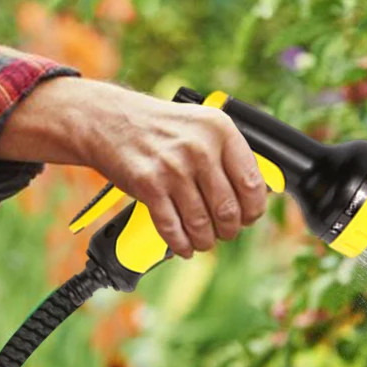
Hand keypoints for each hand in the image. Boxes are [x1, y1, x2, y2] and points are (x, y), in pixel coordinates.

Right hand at [70, 80, 268, 257]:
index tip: (248, 217)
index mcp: (219, 130)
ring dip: (205, 241)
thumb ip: (228, 154)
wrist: (109, 120)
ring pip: (202, 224)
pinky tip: (184, 246)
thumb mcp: (200, 126)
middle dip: (229, 230)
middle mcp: (199, 148)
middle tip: (224, 232)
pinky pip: (173, 228)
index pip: (252, 183)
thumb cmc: (159, 127)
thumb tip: (257, 192)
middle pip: (228, 209)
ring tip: (203, 241)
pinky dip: (181, 244)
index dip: (253, 210)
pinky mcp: (149, 186)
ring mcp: (173, 168)